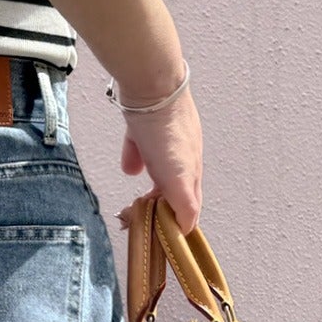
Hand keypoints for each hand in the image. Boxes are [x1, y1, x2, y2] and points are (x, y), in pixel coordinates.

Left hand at [115, 86, 202, 235]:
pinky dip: (136, 159)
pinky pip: (142, 146)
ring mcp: (165, 138)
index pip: (189, 205)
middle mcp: (182, 155)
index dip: (176, 223)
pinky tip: (130, 165)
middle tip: (138, 220)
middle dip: (158, 207)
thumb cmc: (166, 131)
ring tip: (136, 200)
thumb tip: (186, 229)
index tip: (158, 237)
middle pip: (172, 188)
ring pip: (159, 168)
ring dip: (150, 187)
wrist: (152, 84)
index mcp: (191, 170)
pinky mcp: (146, 124)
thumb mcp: (178, 176)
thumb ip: (185, 204)